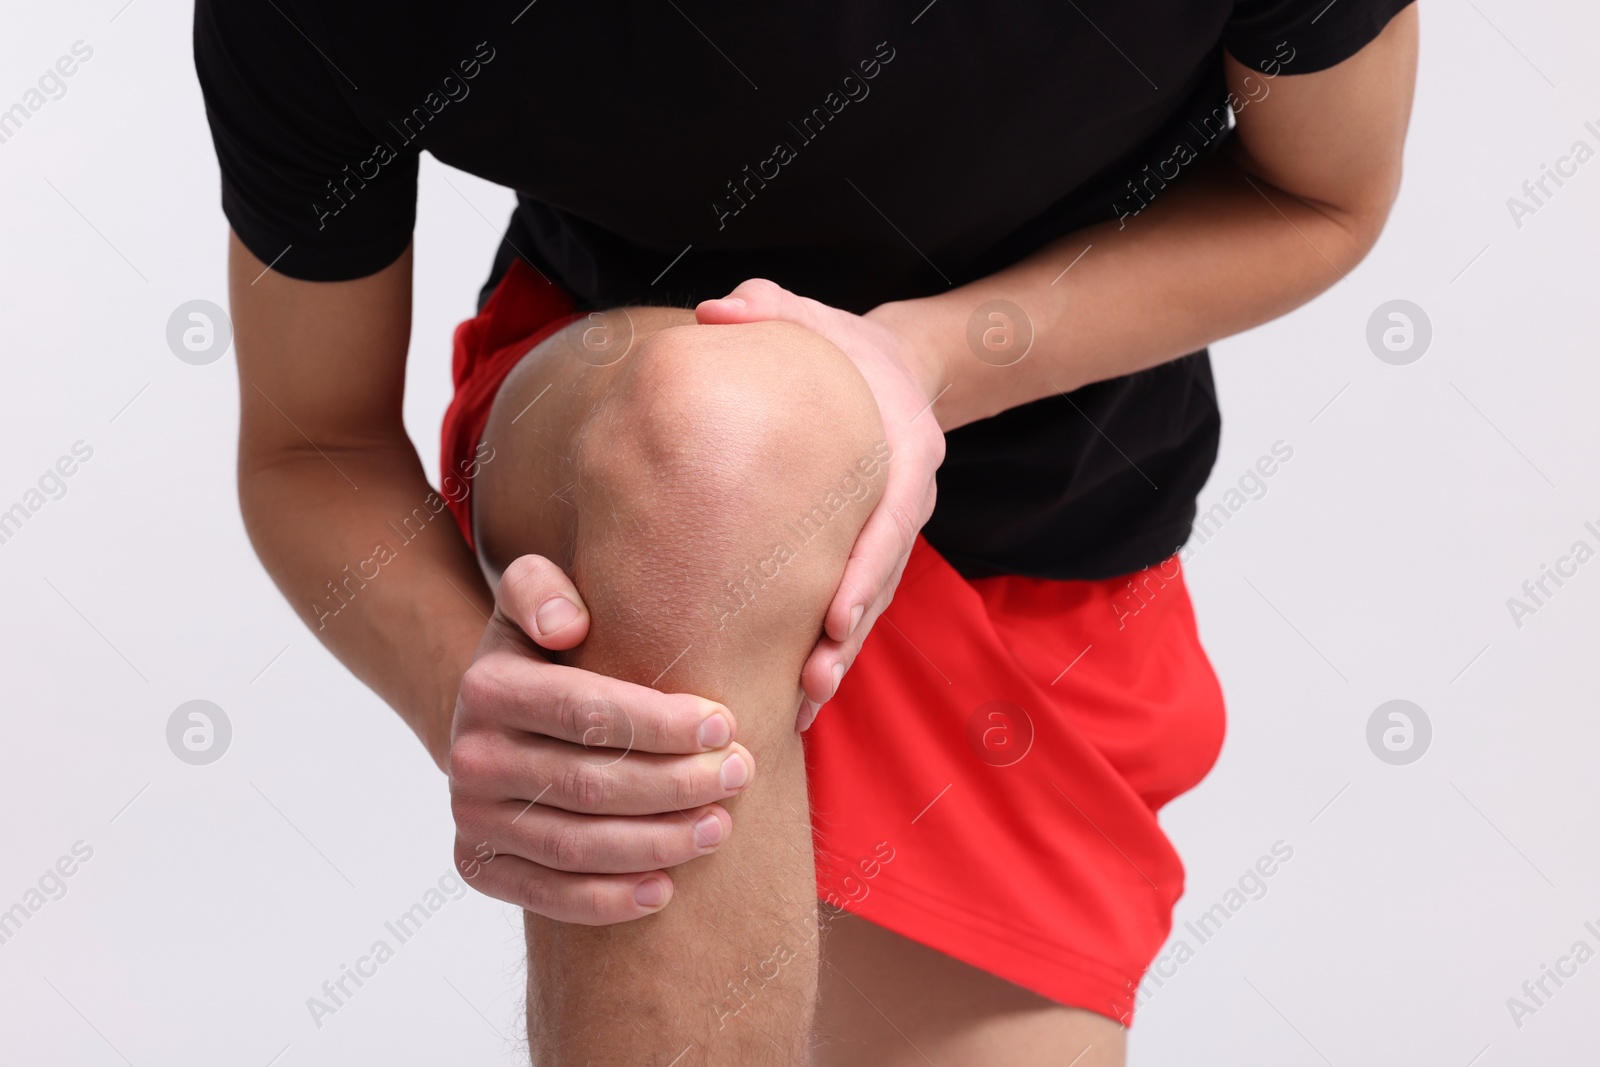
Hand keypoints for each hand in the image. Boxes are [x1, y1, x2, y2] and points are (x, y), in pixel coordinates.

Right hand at [449, 554, 753, 923]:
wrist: (493, 718)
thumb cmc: (544, 653)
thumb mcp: (533, 599)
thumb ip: (540, 587)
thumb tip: (567, 626)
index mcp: (486, 686)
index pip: (586, 711)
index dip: (661, 724)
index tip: (727, 724)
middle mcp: (468, 756)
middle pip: (587, 782)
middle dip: (674, 783)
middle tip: (739, 775)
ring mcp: (471, 817)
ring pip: (574, 844)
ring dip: (655, 843)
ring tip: (719, 828)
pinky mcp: (478, 866)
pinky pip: (547, 895)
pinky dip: (608, 900)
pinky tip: (665, 890)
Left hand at [696, 279, 945, 728]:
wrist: (892, 369)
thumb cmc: (843, 346)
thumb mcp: (814, 318)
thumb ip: (770, 311)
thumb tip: (718, 313)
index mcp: (905, 449)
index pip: (894, 518)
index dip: (867, 570)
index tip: (838, 616)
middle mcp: (904, 499)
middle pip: (883, 579)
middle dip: (850, 635)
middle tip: (813, 682)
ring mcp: (888, 530)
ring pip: (870, 604)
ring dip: (839, 657)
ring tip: (801, 705)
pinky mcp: (866, 550)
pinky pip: (851, 604)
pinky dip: (828, 648)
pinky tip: (795, 695)